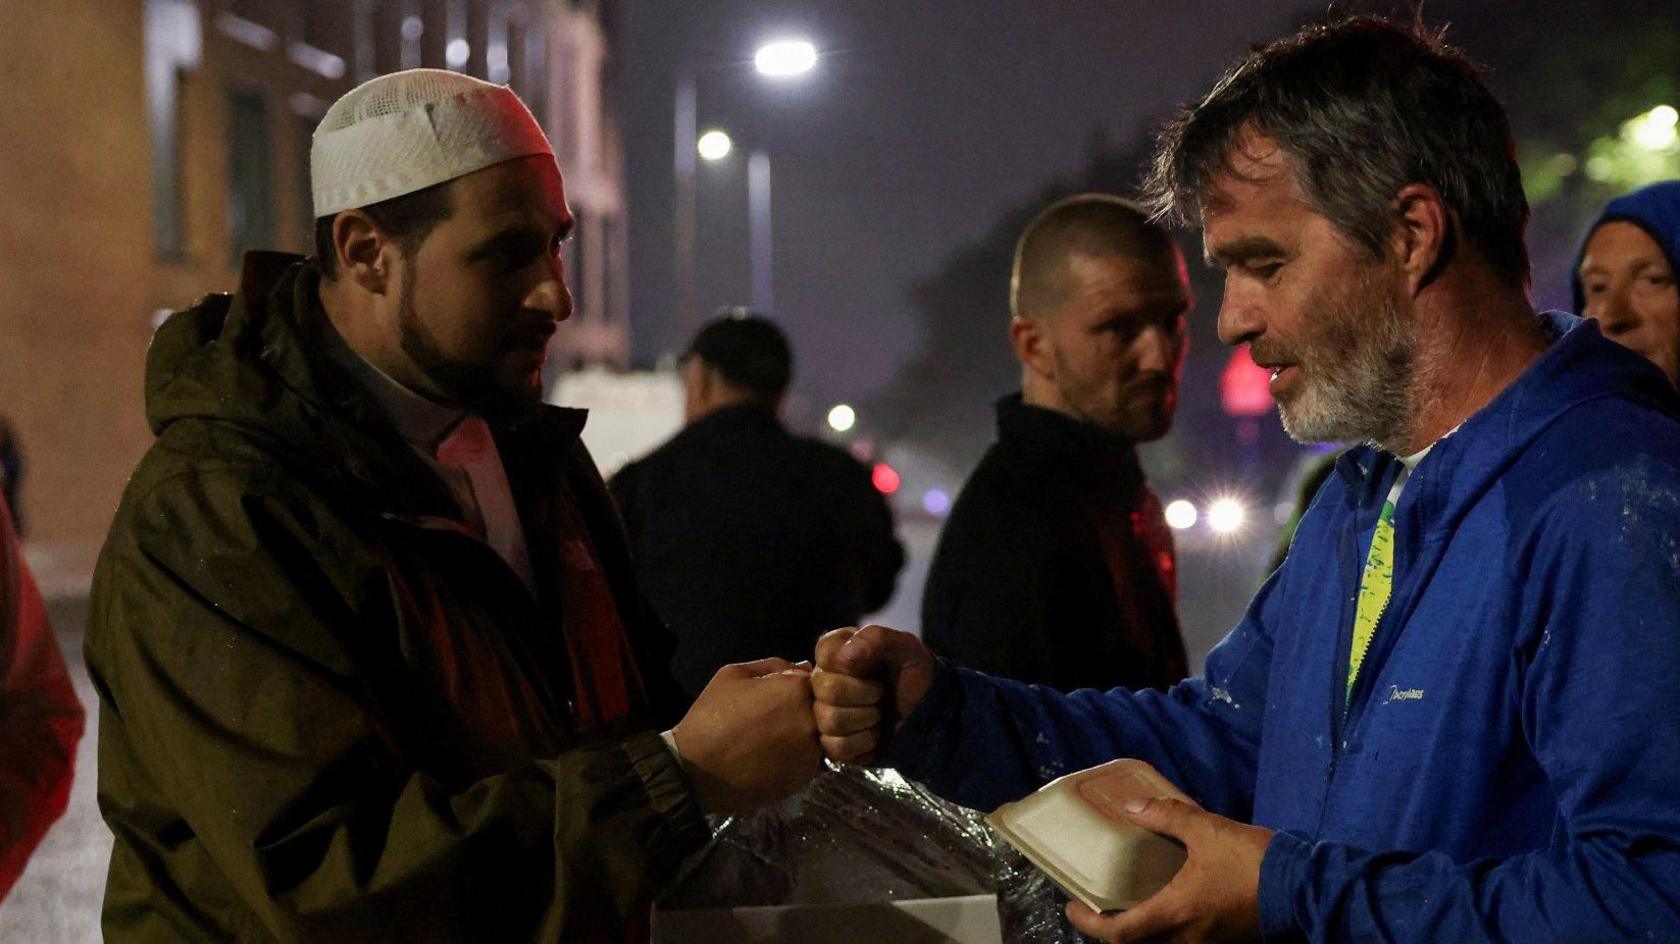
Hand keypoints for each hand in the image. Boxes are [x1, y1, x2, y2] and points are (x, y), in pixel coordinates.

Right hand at [672, 658, 821, 813]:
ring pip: (821, 736)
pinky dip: (799, 758)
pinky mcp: (805, 777)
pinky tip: (773, 759)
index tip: (782, 695)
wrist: (696, 771)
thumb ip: (773, 666)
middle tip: (777, 719)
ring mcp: (811, 751)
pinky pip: (812, 761)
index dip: (802, 686)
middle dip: (807, 711)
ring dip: (805, 736)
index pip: (819, 679)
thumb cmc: (711, 717)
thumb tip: (804, 667)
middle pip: (824, 709)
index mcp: (795, 688)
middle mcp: (811, 719)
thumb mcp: (733, 675)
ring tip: (773, 741)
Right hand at [811, 625, 935, 763]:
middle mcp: (824, 680)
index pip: (824, 653)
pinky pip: (836, 747)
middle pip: (827, 691)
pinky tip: (875, 733)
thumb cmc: (915, 676)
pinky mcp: (831, 742)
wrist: (929, 713)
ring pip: (830, 721)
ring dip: (867, 719)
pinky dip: (864, 742)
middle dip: (866, 695)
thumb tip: (847, 655)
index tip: (874, 667)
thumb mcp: (907, 649)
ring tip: (880, 712)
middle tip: (882, 693)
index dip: (852, 665)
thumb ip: (878, 639)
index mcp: (837, 652)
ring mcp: (824, 713)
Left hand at [1065, 797, 1271, 942]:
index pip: (1119, 934)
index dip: (1090, 924)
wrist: (1303, 885)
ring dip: (1141, 930)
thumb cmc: (1250, 860)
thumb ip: (1166, 816)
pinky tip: (1167, 901)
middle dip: (1113, 930)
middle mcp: (1186, 937)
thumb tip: (1132, 807)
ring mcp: (1207, 942)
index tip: (1073, 906)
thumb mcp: (1206, 829)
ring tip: (1129, 902)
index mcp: (1174, 914)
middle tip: (1099, 904)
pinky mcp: (1223, 939)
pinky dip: (1166, 928)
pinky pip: (1183, 940)